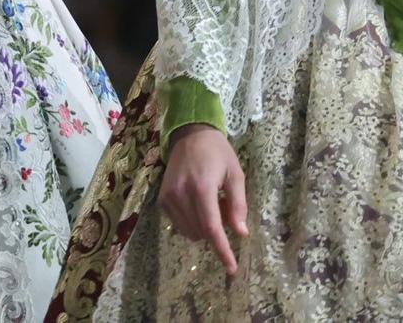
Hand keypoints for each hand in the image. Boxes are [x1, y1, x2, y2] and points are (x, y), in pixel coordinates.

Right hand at [158, 124, 246, 275]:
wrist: (189, 134)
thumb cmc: (218, 152)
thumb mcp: (235, 174)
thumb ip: (238, 204)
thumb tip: (240, 233)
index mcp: (202, 187)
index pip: (212, 228)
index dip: (222, 250)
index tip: (231, 268)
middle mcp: (181, 194)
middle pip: (201, 233)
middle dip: (216, 230)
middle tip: (224, 206)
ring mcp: (168, 198)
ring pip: (190, 233)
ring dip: (204, 228)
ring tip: (210, 203)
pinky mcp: (162, 200)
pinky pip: (179, 225)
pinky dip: (192, 223)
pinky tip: (197, 204)